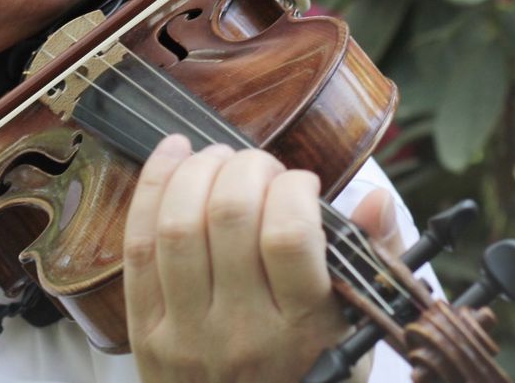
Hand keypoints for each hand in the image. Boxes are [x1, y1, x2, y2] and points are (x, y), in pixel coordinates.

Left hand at [122, 136, 402, 382]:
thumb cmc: (306, 369)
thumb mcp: (352, 329)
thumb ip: (369, 259)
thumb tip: (376, 198)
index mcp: (303, 332)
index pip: (289, 237)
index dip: (293, 188)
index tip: (301, 182)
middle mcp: (241, 333)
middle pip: (230, 216)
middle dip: (245, 167)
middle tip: (259, 165)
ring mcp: (186, 332)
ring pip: (179, 224)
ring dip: (198, 170)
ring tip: (219, 158)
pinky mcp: (144, 327)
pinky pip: (138, 243)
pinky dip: (153, 185)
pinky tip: (173, 153)